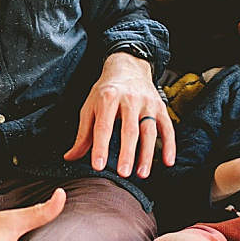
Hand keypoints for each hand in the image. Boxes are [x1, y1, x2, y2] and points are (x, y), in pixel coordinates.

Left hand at [63, 51, 174, 177]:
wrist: (128, 67)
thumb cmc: (106, 90)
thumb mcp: (90, 106)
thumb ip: (82, 133)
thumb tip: (70, 157)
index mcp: (108, 98)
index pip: (103, 126)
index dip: (100, 147)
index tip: (98, 166)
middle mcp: (129, 99)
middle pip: (129, 130)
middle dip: (127, 153)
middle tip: (123, 174)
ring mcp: (147, 103)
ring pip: (149, 131)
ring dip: (147, 154)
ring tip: (142, 174)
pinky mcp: (161, 107)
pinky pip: (167, 128)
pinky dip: (169, 145)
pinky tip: (167, 162)